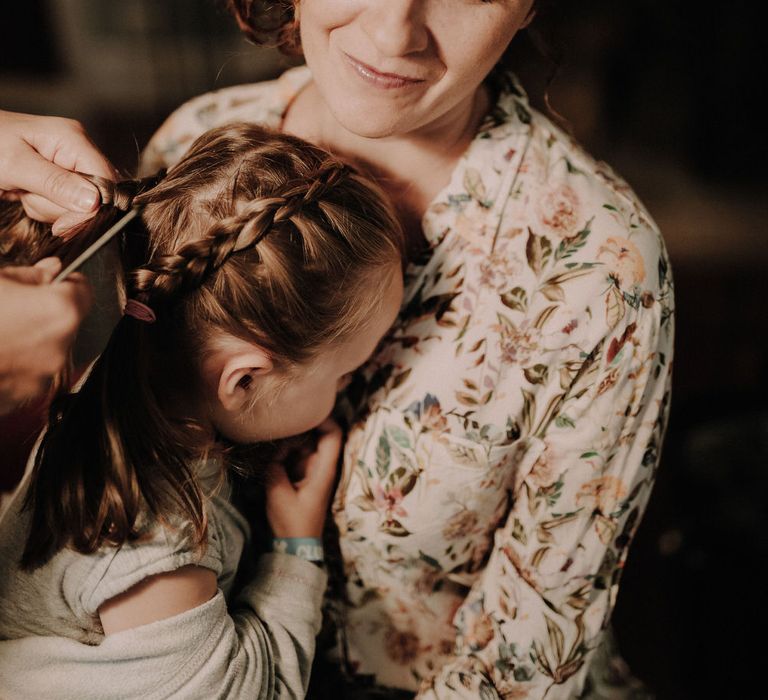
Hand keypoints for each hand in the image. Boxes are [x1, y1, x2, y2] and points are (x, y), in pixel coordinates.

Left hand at [0, 109, 115, 234]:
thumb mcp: (14, 165)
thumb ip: (55, 183)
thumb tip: (94, 202)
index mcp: (72, 139)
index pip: (106, 181)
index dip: (92, 208)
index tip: (64, 225)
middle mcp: (76, 150)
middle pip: (95, 196)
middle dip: (64, 208)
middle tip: (30, 197)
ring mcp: (67, 165)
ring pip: (80, 205)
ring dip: (50, 209)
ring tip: (24, 193)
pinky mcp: (58, 179)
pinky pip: (65, 205)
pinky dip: (45, 208)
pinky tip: (26, 195)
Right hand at [0, 258, 91, 414]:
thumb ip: (29, 274)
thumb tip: (52, 269)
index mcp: (59, 312)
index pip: (83, 290)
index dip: (66, 282)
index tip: (52, 280)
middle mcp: (60, 348)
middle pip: (66, 321)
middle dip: (45, 310)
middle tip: (11, 305)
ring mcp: (42, 377)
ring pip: (48, 348)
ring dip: (30, 338)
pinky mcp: (23, 397)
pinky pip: (29, 372)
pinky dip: (16, 362)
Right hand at [265, 419, 341, 537]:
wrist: (296, 546)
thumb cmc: (292, 522)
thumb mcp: (278, 493)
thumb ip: (275, 467)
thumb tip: (275, 452)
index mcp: (324, 469)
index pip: (333, 435)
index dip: (324, 419)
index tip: (304, 410)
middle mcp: (322, 466)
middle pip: (319, 435)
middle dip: (300, 429)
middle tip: (282, 427)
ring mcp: (314, 471)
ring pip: (306, 445)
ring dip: (291, 443)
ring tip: (275, 446)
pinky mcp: (304, 477)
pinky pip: (298, 456)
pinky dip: (287, 453)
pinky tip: (274, 458)